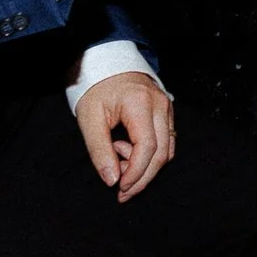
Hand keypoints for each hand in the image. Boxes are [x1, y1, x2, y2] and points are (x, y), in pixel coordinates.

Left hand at [76, 71, 174, 201]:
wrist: (106, 64)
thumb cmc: (95, 89)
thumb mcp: (89, 119)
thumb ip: (99, 150)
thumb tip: (112, 180)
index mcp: (140, 104)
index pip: (147, 147)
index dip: (135, 173)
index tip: (119, 187)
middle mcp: (161, 105)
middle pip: (162, 153)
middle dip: (142, 177)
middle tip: (122, 192)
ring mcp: (167, 108)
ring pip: (167, 150)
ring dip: (147, 167)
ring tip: (120, 166)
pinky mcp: (167, 112)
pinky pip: (166, 141)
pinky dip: (151, 155)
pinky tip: (129, 153)